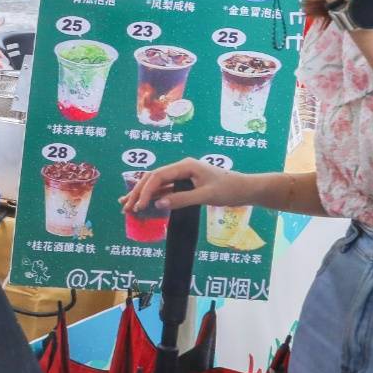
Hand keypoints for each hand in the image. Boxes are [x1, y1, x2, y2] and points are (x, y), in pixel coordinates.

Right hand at [120, 158, 250, 214]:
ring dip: (142, 194)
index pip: (158, 176)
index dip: (145, 191)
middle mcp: (181, 167)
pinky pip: (165, 189)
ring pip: (157, 184)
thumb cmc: (229, 190)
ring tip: (127, 205)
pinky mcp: (186, 183)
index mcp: (185, 166)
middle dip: (138, 192)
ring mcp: (183, 175)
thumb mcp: (206, 196)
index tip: (139, 206)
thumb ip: (182, 199)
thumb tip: (157, 204)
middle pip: (153, 178)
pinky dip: (153, 197)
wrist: (246, 189)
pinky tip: (144, 204)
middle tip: (126, 207)